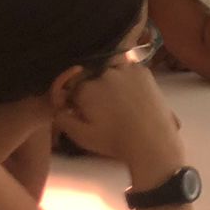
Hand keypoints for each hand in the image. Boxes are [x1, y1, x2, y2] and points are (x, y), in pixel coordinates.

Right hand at [56, 61, 183, 185]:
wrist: (151, 140)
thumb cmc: (113, 141)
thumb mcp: (81, 136)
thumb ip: (63, 119)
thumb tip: (58, 106)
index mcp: (85, 88)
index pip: (74, 86)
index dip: (79, 98)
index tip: (86, 110)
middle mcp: (103, 73)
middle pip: (92, 77)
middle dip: (95, 89)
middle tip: (106, 108)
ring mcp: (125, 69)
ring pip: (110, 70)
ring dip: (111, 81)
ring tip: (121, 102)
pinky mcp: (143, 70)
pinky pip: (128, 69)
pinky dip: (128, 78)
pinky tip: (132, 94)